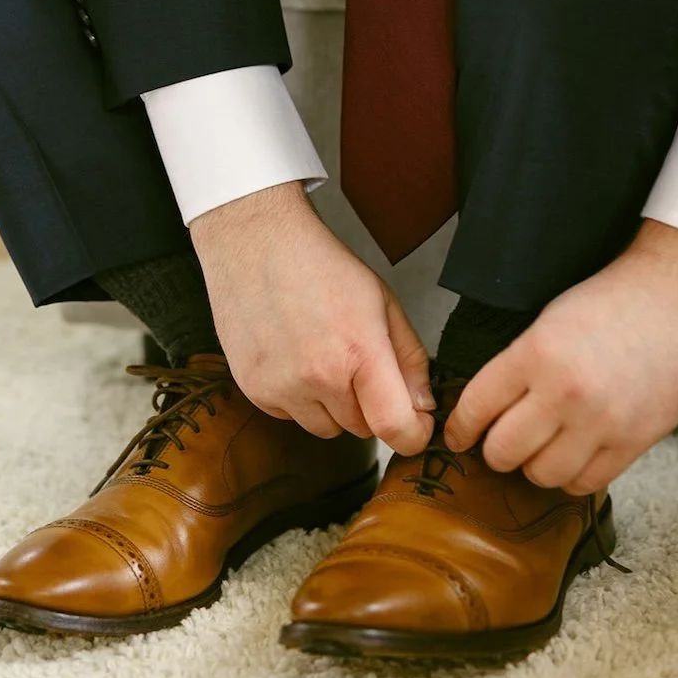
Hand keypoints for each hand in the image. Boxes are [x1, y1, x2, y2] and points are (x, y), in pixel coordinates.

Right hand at [190, 181, 435, 455]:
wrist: (256, 242)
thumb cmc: (321, 265)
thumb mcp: (382, 301)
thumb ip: (410, 358)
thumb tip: (423, 407)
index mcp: (360, 351)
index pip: (396, 428)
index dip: (414, 434)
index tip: (416, 424)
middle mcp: (319, 376)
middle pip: (363, 429)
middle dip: (370, 406)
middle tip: (357, 362)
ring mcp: (281, 386)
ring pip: (326, 428)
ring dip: (333, 406)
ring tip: (322, 356)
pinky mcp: (253, 389)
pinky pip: (290, 416)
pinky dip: (298, 398)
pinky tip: (294, 356)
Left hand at [443, 219, 677, 493]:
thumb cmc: (614, 298)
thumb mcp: (550, 319)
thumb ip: (519, 365)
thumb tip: (487, 410)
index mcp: (536, 352)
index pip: (477, 407)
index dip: (460, 429)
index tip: (458, 437)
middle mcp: (565, 392)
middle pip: (503, 451)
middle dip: (496, 449)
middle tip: (504, 440)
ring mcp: (602, 421)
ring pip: (542, 474)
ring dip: (536, 464)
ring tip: (544, 446)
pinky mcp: (635, 440)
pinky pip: (587, 483)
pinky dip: (573, 475)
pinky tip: (575, 454)